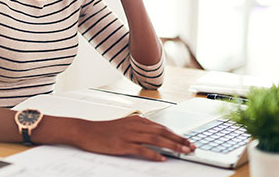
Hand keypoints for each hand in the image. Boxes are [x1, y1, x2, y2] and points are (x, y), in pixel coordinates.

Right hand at [72, 115, 195, 160]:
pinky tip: (162, 158)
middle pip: (163, 132)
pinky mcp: (122, 144)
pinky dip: (153, 154)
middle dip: (179, 140)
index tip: (188, 141)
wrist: (86, 130)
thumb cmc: (105, 130)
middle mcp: (136, 125)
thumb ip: (140, 128)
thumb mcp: (125, 125)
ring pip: (156, 139)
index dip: (177, 135)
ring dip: (172, 146)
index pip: (163, 127)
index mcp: (138, 120)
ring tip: (183, 152)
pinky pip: (141, 149)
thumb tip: (154, 133)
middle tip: (192, 147)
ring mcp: (129, 135)